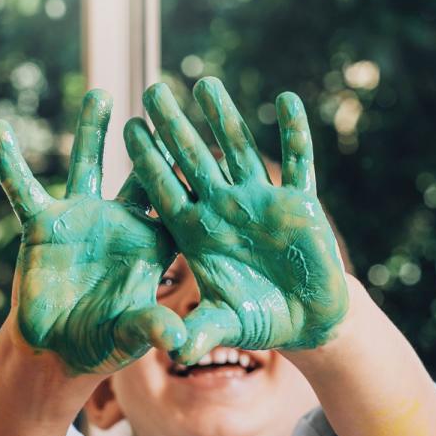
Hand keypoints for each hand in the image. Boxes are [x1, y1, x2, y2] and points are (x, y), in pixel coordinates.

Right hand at [0, 90, 185, 373]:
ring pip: (89, 166)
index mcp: (155, 244)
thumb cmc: (108, 342)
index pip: (178, 204)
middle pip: (140, 172)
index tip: (207, 145)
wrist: (60, 349)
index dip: (190, 178)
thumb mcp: (132, 335)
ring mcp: (84, 218)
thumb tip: (177, 340)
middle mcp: (123, 222)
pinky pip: (24, 189)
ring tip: (101, 95)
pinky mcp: (45, 224)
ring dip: (92, 131)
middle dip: (150, 140)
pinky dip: (10, 162)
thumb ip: (153, 329)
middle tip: (163, 97)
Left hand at [124, 78, 347, 363]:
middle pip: (196, 161)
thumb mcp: (226, 325)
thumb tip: (174, 351)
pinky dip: (296, 133)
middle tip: (153, 91)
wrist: (306, 319)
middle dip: (175, 128)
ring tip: (206, 85)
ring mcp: (263, 203)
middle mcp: (226, 210)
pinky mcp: (301, 204)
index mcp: (200, 233)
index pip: (168, 191)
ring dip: (225, 119)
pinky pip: (300, 163)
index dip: (150, 162)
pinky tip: (287, 101)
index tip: (129, 130)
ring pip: (241, 152)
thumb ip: (201, 331)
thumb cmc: (260, 320)